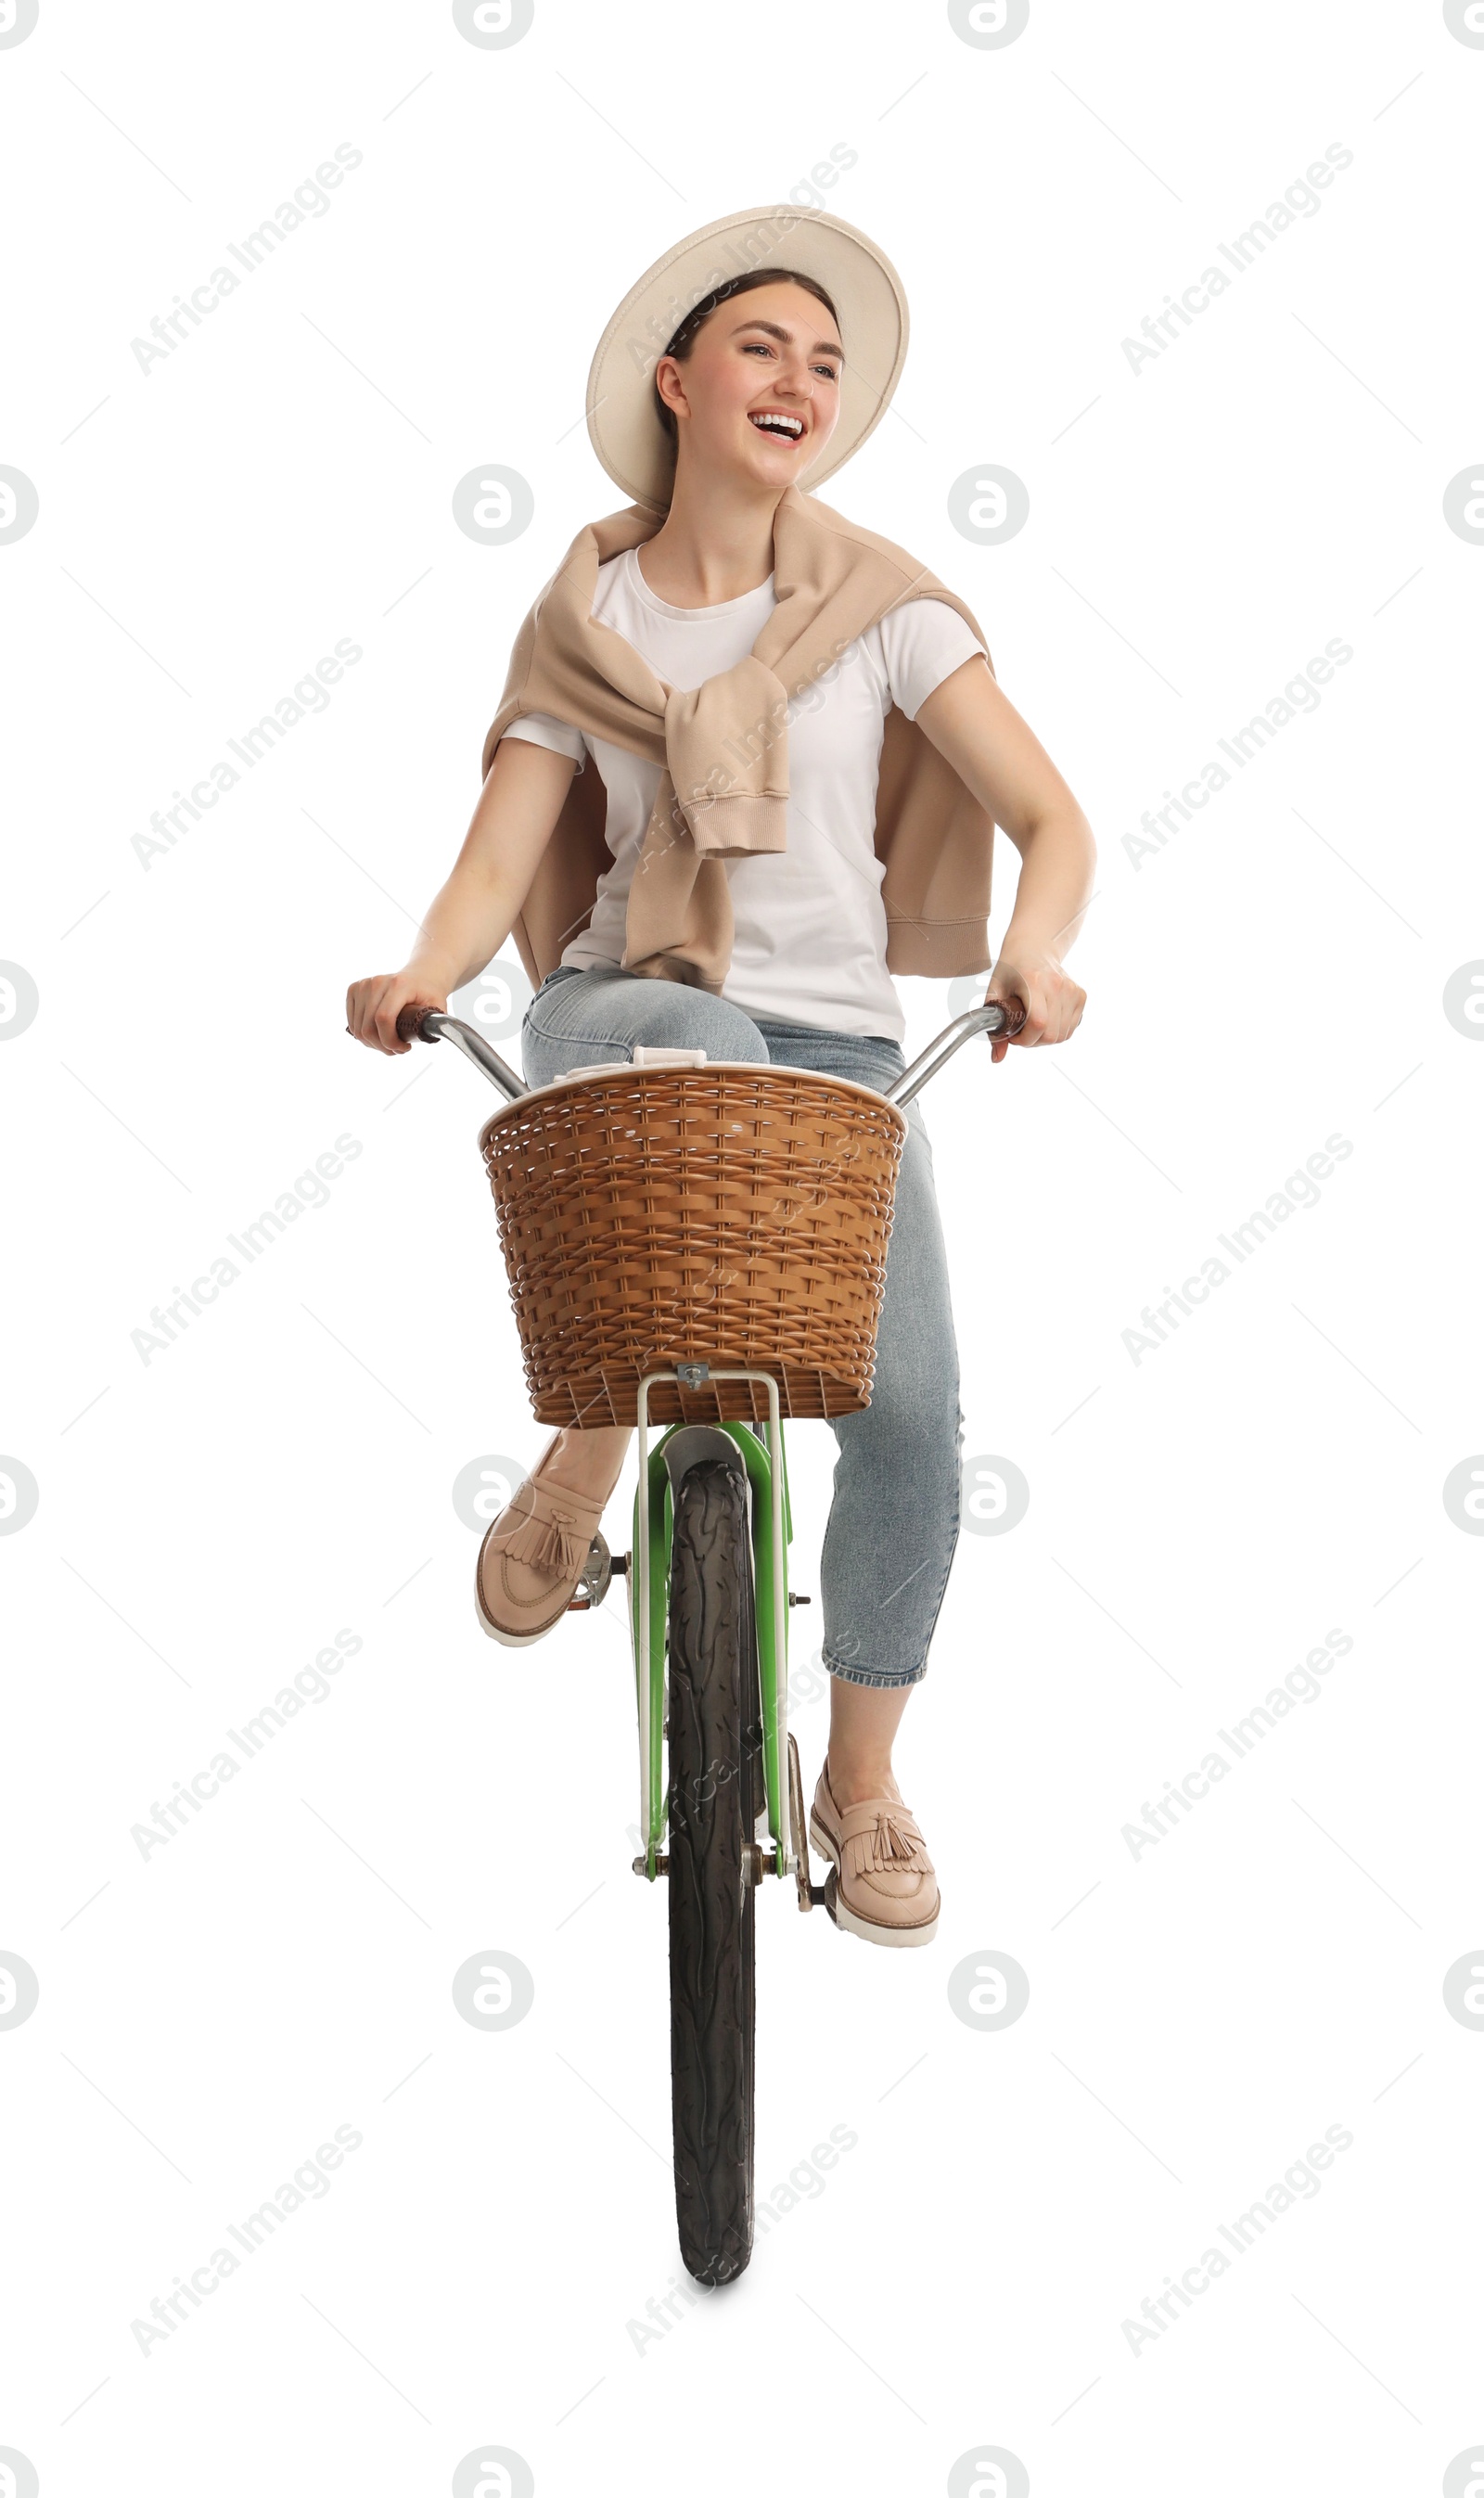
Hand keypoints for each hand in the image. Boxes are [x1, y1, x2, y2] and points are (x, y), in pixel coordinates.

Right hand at [346, 967, 448, 1055]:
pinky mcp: (354, 989)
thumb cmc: (428, 994)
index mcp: (399, 984)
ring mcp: (363, 984)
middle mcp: (377, 982)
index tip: (403, 1048)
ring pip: (358, 1029)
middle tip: (397, 1049)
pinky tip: (378, 1034)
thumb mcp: (438, 1008)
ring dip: (373, 1043)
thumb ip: (435, 1025)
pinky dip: (363, 1035)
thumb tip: (429, 1040)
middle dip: (382, 1046)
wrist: (420, 976)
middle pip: (368, 1027)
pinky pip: (352, 1023)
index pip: (384, 1018)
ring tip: (389, 1042)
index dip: (390, 1041)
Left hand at [984, 950, 1085, 1064]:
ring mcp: (1072, 990)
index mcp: (1034, 981)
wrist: (1034, 947)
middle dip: (1033, 1042)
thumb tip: (997, 1058)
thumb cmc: (1011, 969)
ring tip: (1032, 1025)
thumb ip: (994, 1027)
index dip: (1024, 1039)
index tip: (1013, 1035)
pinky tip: (1046, 1019)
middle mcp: (1058, 985)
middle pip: (1051, 1034)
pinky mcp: (1081, 995)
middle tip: (1021, 1032)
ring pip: (1063, 1035)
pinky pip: (1071, 1028)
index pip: (1038, 1023)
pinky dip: (1058, 1031)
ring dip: (1045, 1038)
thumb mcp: (994, 993)